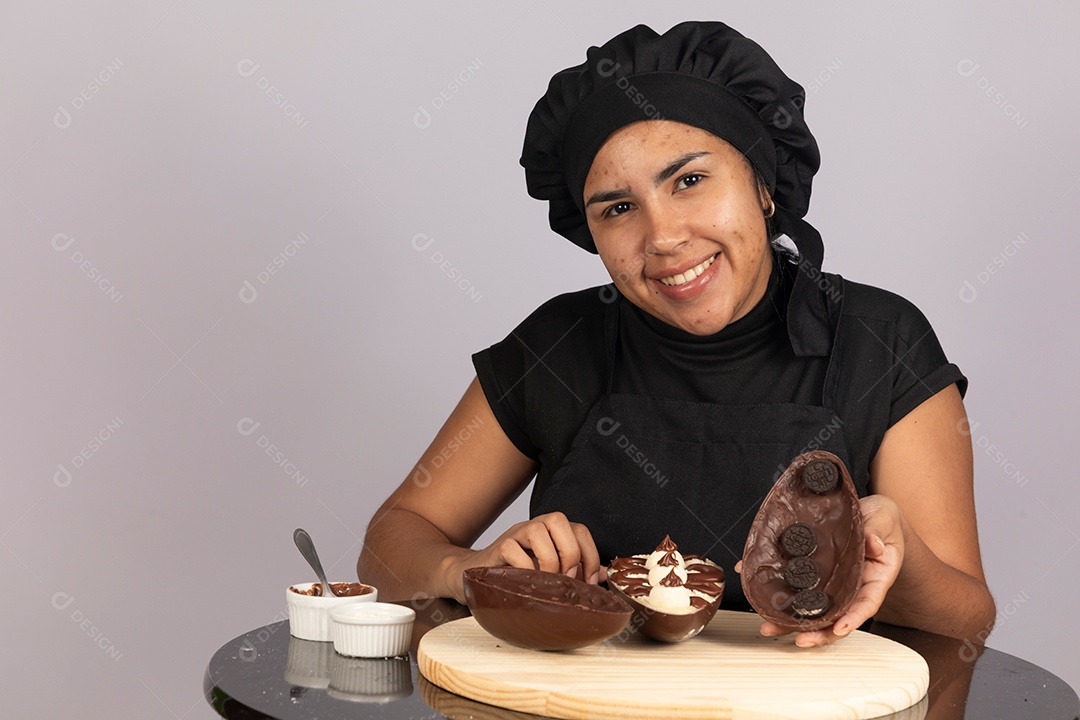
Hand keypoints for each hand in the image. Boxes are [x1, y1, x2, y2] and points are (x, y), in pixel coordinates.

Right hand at [444, 512, 600, 602]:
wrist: (478, 576)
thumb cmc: (518, 576)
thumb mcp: (551, 574)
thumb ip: (576, 571)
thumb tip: (603, 574)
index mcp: (553, 532)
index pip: (580, 531)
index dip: (590, 556)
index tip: (588, 583)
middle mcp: (536, 527)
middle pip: (560, 521)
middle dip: (570, 554)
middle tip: (567, 580)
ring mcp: (516, 534)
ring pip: (538, 530)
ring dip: (548, 561)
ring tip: (547, 582)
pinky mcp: (498, 546)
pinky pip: (513, 549)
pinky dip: (525, 569)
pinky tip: (526, 583)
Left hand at [737, 495, 905, 646]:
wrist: (870, 513)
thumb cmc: (881, 521)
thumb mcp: (882, 522)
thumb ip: (877, 534)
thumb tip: (874, 545)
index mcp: (874, 580)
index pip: (865, 605)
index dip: (853, 619)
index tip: (839, 629)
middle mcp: (852, 587)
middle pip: (836, 616)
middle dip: (817, 632)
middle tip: (798, 639)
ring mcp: (832, 582)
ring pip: (813, 608)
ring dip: (791, 621)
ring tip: (769, 627)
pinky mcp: (815, 572)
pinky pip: (797, 584)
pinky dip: (777, 588)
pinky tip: (756, 588)